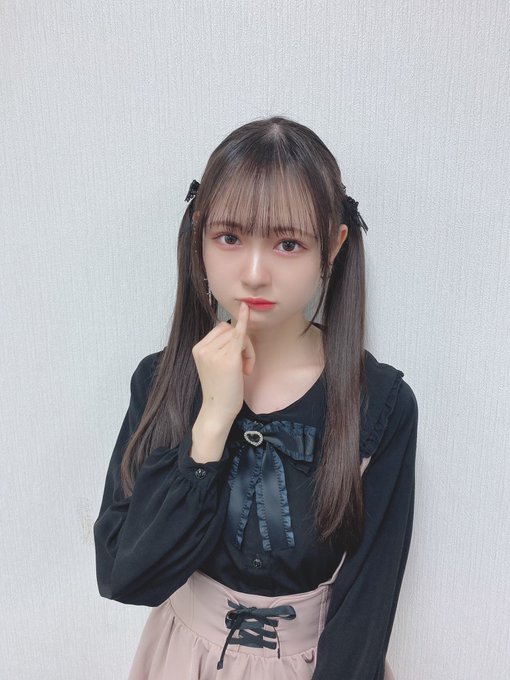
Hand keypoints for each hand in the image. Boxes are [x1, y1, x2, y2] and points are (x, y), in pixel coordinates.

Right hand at [192, 302, 255, 420]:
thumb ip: (221, 348)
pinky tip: (247, 310)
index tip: (240, 358)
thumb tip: (237, 327)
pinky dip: (244, 322)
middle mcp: (203, 348)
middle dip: (242, 344)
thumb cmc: (221, 391)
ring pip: (238, 334)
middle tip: (245, 367)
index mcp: (198, 348)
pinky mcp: (228, 359)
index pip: (221, 329)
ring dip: (248, 350)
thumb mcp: (215, 366)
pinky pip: (240, 335)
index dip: (234, 340)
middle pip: (230, 329)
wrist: (218, 411)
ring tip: (244, 370)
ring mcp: (214, 353)